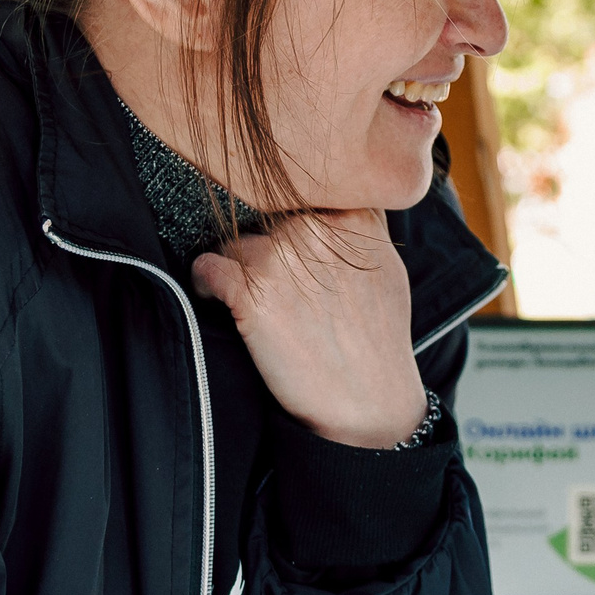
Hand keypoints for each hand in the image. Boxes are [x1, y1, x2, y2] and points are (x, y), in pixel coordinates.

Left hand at [192, 212, 426, 447]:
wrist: (369, 402)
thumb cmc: (380, 341)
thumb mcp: (389, 269)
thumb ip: (361, 229)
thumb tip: (334, 205)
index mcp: (352, 217)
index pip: (303, 192)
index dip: (289, 217)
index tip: (287, 242)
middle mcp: (313, 228)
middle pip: (264, 217)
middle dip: (265, 247)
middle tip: (273, 283)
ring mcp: (280, 257)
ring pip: (234, 242)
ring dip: (236, 267)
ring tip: (247, 299)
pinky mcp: (249, 291)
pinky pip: (206, 266)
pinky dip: (205, 283)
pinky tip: (217, 300)